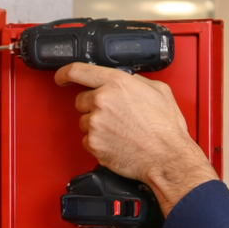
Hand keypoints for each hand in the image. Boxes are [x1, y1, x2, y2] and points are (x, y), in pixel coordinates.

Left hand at [54, 63, 218, 216]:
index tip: (62, 76)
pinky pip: (87, 140)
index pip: (78, 70)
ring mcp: (95, 123)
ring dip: (96, 125)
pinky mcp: (93, 144)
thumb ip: (135, 81)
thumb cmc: (165, 128)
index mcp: (116, 83)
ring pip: (84, 121)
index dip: (65, 72)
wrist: (167, 157)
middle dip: (93, 106)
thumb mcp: (158, 91)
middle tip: (114, 116)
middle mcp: (102, 100)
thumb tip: (127, 81)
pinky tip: (116, 143)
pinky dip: (98, 143)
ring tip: (119, 132)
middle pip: (81, 100)